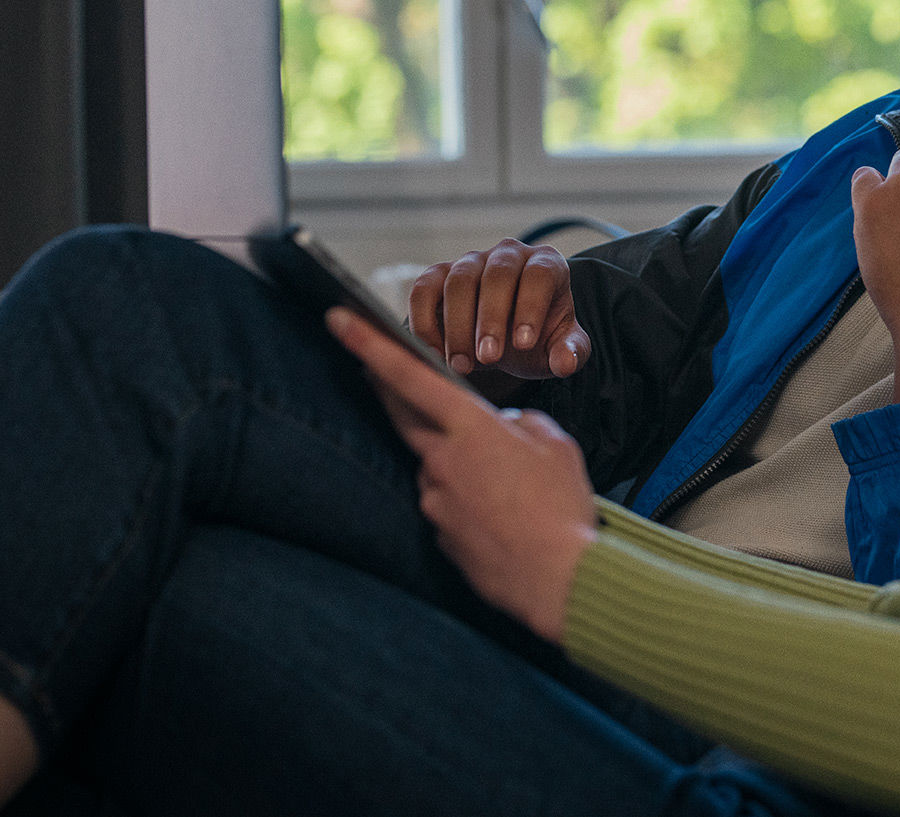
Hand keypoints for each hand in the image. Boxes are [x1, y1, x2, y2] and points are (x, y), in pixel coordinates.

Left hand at [328, 307, 598, 641]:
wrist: (559, 579)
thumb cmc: (562, 507)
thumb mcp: (555, 445)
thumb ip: (524, 422)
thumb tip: (505, 427)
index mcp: (470, 428)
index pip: (409, 377)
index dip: (370, 345)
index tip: (338, 319)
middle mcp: (441, 461)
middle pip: (403, 415)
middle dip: (389, 390)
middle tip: (378, 369)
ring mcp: (435, 500)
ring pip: (438, 465)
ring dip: (461, 462)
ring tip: (513, 486)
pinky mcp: (439, 534)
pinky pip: (448, 502)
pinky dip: (470, 499)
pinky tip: (505, 514)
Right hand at [409, 239, 591, 382]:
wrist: (507, 340)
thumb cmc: (538, 339)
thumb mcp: (559, 348)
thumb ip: (570, 353)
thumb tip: (565, 363)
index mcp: (546, 264)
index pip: (539, 275)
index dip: (531, 307)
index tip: (523, 344)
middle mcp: (509, 254)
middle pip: (497, 275)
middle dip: (490, 319)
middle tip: (488, 358)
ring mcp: (471, 261)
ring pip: (459, 280)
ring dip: (458, 325)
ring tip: (462, 365)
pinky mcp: (438, 275)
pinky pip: (423, 290)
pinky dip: (424, 321)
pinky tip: (434, 353)